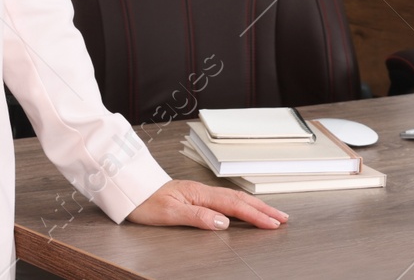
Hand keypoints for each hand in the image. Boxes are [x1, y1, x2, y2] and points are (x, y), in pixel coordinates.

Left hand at [125, 179, 288, 230]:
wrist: (130, 190)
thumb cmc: (145, 201)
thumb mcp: (169, 214)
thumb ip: (197, 217)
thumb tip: (223, 223)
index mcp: (199, 194)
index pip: (234, 206)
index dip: (256, 215)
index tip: (273, 223)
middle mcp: (202, 191)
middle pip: (240, 199)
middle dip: (263, 209)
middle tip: (283, 218)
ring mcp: (200, 193)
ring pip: (234, 198)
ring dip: (255, 206)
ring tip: (271, 213)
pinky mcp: (196, 196)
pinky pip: (226, 200)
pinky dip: (241, 205)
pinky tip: (244, 209)